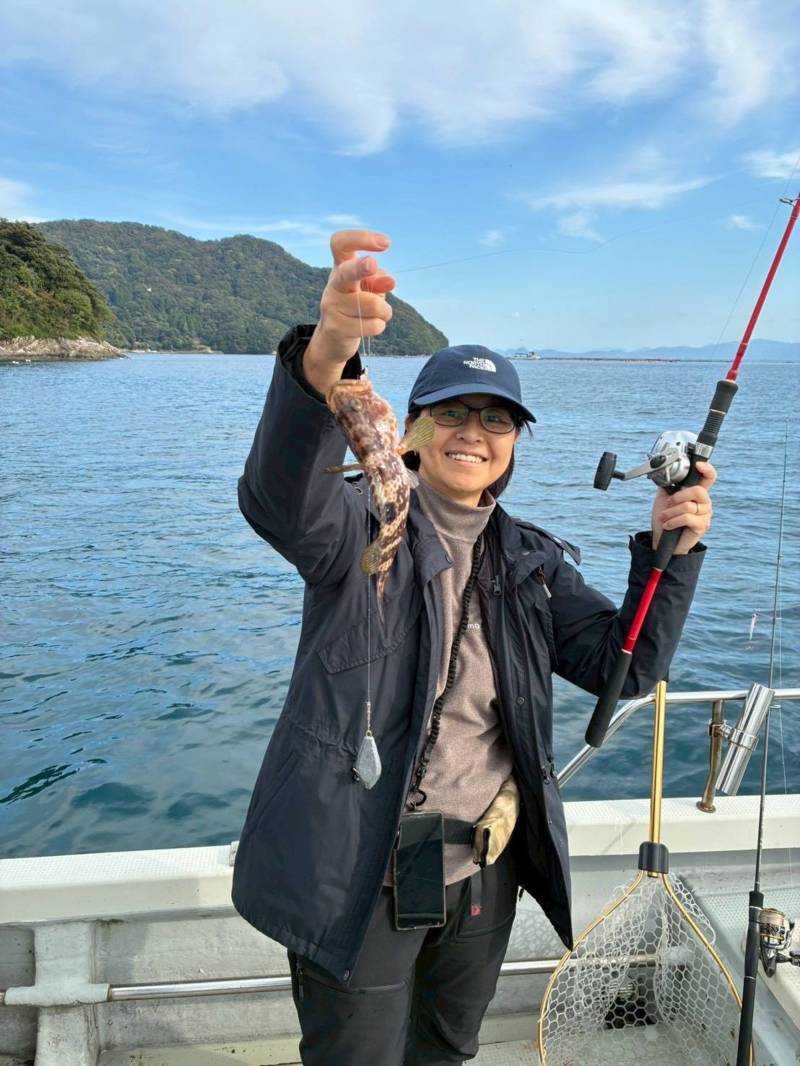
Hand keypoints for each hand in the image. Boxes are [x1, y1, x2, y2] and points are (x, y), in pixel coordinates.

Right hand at [304, 230, 394, 392]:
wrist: (333, 338)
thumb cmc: (356, 304)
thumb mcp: (369, 287)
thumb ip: (379, 280)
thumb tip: (389, 281)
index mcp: (341, 266)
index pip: (341, 243)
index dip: (361, 238)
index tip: (386, 243)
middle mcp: (333, 284)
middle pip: (346, 272)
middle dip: (360, 268)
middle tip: (373, 264)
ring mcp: (331, 306)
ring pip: (371, 305)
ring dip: (385, 310)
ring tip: (382, 313)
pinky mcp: (335, 328)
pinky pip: (371, 325)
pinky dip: (379, 325)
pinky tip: (372, 325)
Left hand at [651, 461, 715, 554]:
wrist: (662, 539)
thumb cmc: (665, 518)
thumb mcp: (664, 498)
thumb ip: (669, 485)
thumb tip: (667, 473)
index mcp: (697, 493)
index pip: (709, 477)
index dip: (707, 469)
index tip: (698, 465)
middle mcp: (704, 502)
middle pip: (698, 491)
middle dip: (678, 497)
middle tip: (668, 504)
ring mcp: (705, 514)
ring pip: (688, 506)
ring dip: (671, 512)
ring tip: (664, 518)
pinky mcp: (702, 526)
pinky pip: (687, 518)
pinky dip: (673, 521)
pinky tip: (668, 525)